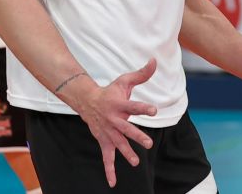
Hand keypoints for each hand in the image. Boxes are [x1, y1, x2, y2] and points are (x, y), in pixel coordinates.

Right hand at [74, 59, 157, 187]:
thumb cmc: (110, 91)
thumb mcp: (124, 81)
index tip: (153, 111)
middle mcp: (114, 119)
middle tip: (148, 143)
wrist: (87, 102)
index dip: (143, 108)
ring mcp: (108, 132)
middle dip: (136, 136)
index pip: (133, 106)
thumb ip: (141, 74)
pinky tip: (113, 182)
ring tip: (136, 162)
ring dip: (126, 153)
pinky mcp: (104, 140)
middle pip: (127, 129)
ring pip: (118, 144)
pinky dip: (109, 170)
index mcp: (120, 104)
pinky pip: (106, 157)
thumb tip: (154, 61)